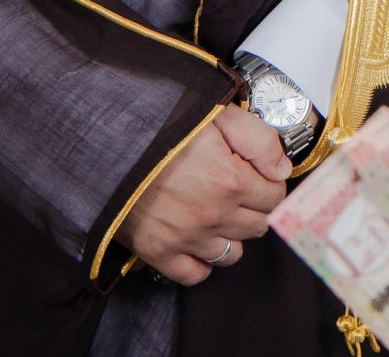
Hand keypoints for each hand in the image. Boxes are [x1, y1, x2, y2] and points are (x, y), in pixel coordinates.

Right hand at [127, 105, 290, 284]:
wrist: (107, 141)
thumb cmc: (159, 122)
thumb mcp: (217, 114)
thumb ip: (258, 139)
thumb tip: (281, 169)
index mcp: (231, 180)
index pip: (275, 196)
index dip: (269, 183)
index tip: (257, 175)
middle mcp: (213, 215)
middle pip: (258, 226)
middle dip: (254, 208)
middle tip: (237, 190)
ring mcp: (186, 237)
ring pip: (232, 254)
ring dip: (230, 235)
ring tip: (216, 213)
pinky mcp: (159, 251)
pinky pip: (195, 273)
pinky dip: (200, 261)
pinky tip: (195, 239)